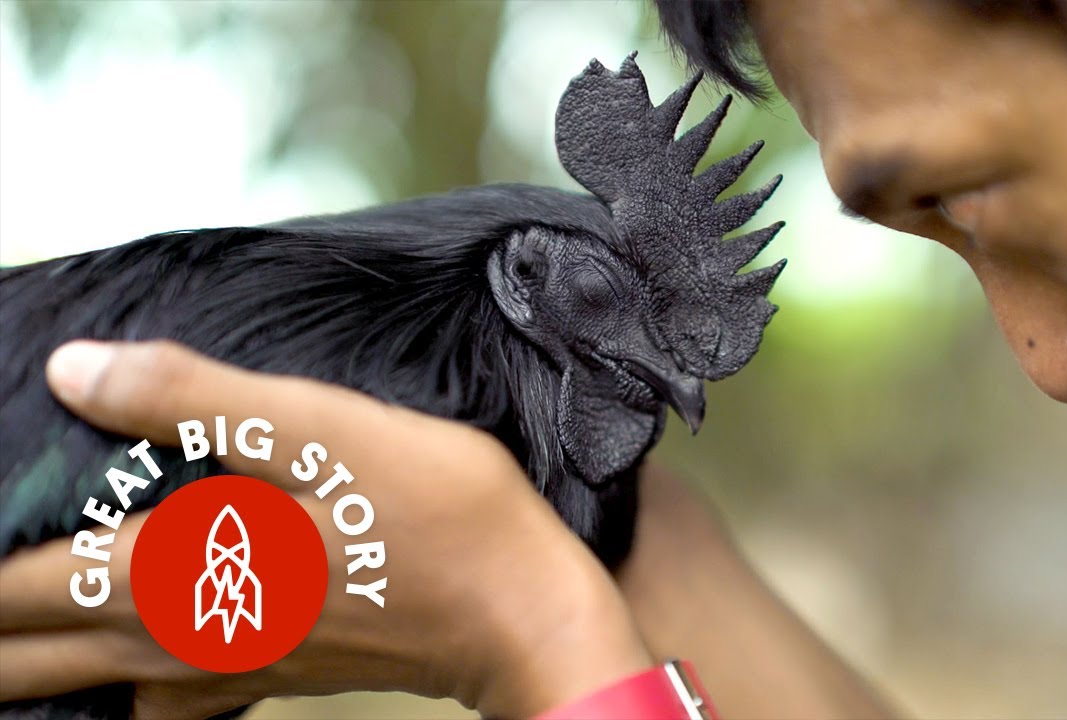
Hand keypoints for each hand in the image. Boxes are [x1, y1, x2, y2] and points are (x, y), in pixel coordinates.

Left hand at [0, 340, 651, 718]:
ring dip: (28, 662)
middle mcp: (179, 635)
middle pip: (26, 655)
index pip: (13, 583)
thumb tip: (79, 370)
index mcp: (172, 573)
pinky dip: (106, 687)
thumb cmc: (438, 516)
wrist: (522, 615)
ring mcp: (223, 666)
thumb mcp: (325, 430)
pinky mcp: (269, 672)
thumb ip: (196, 398)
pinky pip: (153, 701)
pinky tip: (120, 670)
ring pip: (83, 687)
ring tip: (10, 627)